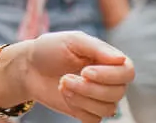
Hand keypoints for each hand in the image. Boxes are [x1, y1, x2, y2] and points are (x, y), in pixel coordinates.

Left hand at [6, 32, 133, 122]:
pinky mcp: (86, 111)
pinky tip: (65, 95)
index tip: (85, 71)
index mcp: (108, 59)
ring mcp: (97, 96)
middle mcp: (108, 79)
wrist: (28, 68)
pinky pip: (94, 120)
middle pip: (118, 93)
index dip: (109, 75)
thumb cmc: (50, 49)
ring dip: (82, 98)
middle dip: (90, 89)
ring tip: (63, 84)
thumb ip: (98, 48)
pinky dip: (79, 109)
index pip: (127, 72)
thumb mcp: (73, 41)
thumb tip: (122, 59)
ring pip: (107, 109)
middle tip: (67, 78)